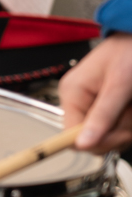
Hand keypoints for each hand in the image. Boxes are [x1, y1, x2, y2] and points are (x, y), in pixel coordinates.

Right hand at [59, 33, 131, 151]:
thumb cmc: (128, 53)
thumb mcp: (118, 86)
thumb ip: (102, 116)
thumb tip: (82, 144)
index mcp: (72, 93)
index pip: (71, 135)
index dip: (95, 141)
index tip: (117, 135)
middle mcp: (79, 101)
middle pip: (94, 139)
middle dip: (118, 130)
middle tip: (129, 111)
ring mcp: (93, 106)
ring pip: (109, 136)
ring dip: (127, 125)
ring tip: (131, 104)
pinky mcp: (106, 109)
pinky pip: (117, 129)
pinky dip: (129, 122)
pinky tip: (131, 107)